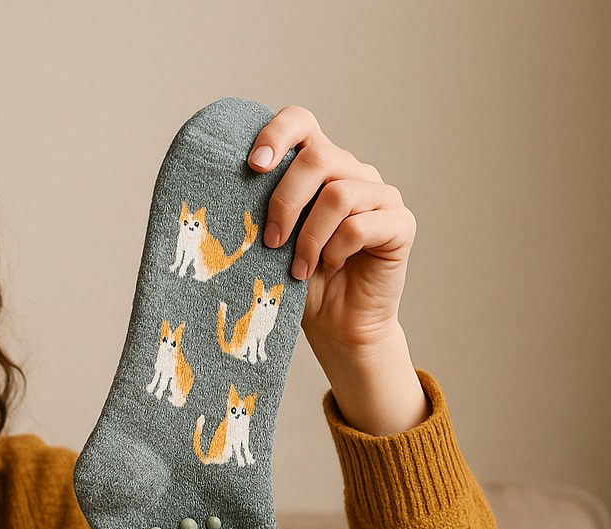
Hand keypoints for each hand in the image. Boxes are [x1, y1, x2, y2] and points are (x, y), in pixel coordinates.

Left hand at [247, 107, 427, 434]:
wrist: (335, 325)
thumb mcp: (267, 240)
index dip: (276, 134)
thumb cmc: (294, 281)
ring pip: (339, 194)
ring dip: (309, 237)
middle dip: (284, 202)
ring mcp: (380, 196)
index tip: (253, 166)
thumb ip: (255, 208)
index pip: (301, 122)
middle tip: (270, 242)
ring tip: (297, 268)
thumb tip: (211, 188)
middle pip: (318, 157)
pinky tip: (330, 268)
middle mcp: (352, 172)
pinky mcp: (400, 224)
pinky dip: (336, 250)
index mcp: (318, 167)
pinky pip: (361, 225)